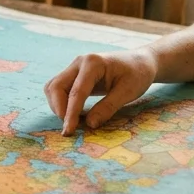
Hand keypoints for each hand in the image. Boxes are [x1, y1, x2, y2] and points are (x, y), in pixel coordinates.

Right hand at [44, 48, 158, 135]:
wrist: (140, 62)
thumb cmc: (137, 75)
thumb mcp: (128, 92)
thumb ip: (108, 108)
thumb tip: (89, 124)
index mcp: (93, 63)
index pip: (76, 91)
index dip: (71, 113)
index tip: (68, 131)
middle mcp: (79, 62)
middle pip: (56, 87)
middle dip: (59, 109)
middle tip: (70, 128)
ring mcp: (75, 67)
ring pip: (53, 87)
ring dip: (58, 106)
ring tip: (73, 121)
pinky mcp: (74, 74)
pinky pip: (59, 88)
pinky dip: (61, 102)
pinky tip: (74, 113)